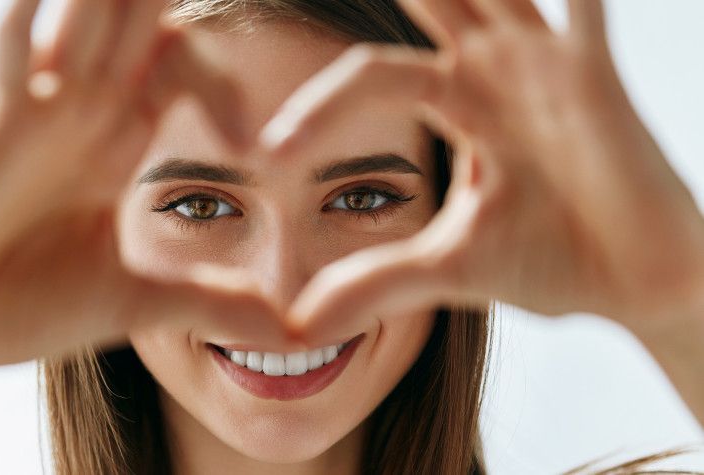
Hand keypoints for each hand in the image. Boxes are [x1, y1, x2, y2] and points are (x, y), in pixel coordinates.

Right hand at [0, 0, 287, 395]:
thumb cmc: (22, 308)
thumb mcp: (135, 303)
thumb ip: (207, 301)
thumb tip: (284, 331)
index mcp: (116, 147)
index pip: (176, 75)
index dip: (219, 83)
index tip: (252, 141)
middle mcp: (82, 119)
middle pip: (134, 33)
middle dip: (159, 3)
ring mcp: (40, 117)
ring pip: (83, 27)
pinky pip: (16, 57)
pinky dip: (33, 22)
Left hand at [260, 0, 703, 343]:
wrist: (637, 283)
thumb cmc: (552, 261)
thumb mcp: (447, 268)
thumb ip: (376, 282)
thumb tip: (300, 326)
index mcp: (457, 102)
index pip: (370, 78)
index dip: (319, 108)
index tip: (268, 152)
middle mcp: (496, 72)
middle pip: (431, 2)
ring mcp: (545, 67)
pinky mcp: (595, 78)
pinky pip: (582, 11)